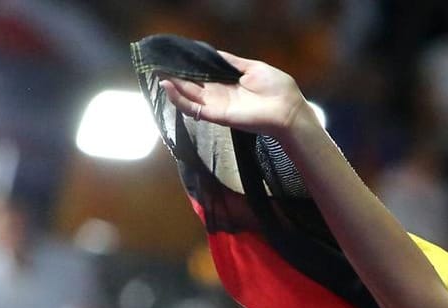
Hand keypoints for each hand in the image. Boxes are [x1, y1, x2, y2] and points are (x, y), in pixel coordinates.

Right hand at [160, 52, 312, 137]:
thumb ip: (232, 62)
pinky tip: (168, 86)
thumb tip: (214, 52)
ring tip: (159, 74)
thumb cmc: (277, 88)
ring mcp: (217, 105)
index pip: (202, 74)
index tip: (174, 57)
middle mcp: (219, 95)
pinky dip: (179, 99)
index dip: (188, 67)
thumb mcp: (253, 68)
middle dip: (175, 76)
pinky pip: (193, 108)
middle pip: (191, 85)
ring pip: (188, 96)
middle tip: (159, 65)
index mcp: (227, 83)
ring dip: (173, 86)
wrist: (288, 110)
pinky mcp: (217, 115)